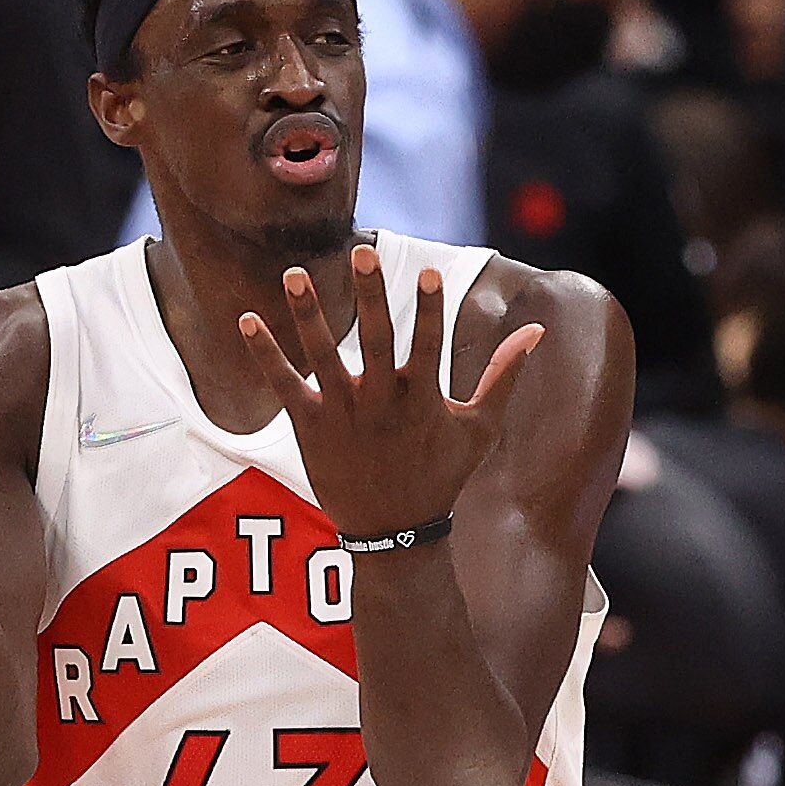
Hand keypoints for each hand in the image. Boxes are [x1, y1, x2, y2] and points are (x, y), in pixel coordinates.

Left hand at [235, 247, 538, 539]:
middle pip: (374, 338)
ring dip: (308, 314)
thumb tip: (536, 330)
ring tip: (294, 274)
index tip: (427, 272)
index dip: (429, 308)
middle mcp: (381, 402)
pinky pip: (284, 384)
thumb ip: (504, 376)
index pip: (428, 343)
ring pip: (323, 355)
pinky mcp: (310, 426)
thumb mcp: (480, 429)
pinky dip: (265, 354)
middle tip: (361, 252)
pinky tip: (248, 320)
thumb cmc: (441, 477)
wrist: (395, 533)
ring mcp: (342, 413)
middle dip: (369, 295)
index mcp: (422, 399)